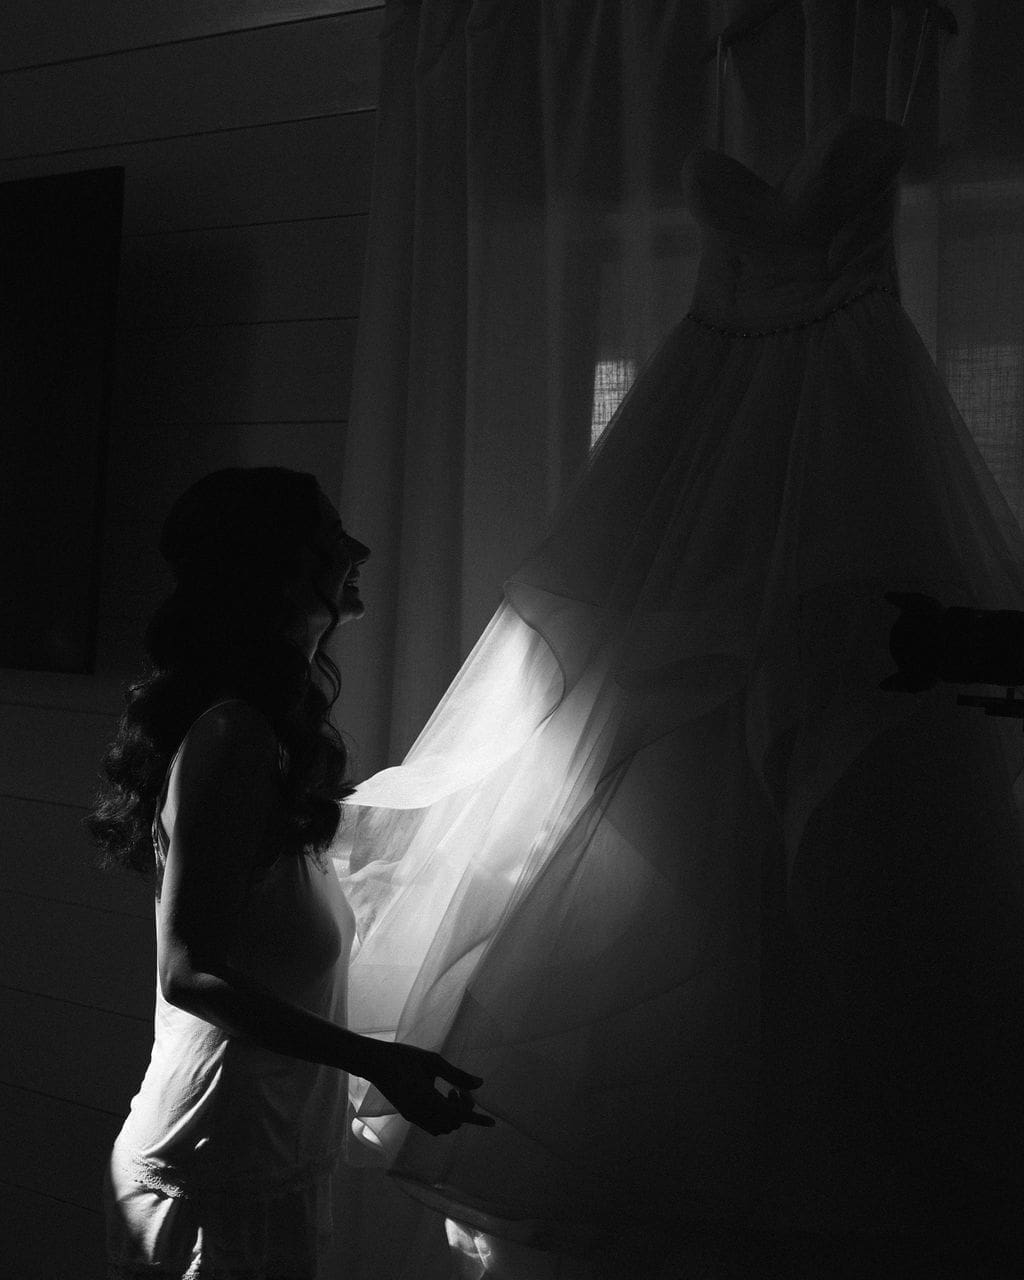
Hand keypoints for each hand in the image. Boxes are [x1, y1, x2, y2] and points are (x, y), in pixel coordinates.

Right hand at [365, 1040, 495, 1135]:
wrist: (375, 1063)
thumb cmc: (403, 1057)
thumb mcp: (433, 1061)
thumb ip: (457, 1074)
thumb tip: (479, 1084)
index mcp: (428, 1100)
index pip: (459, 1115)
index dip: (477, 1119)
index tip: (493, 1121)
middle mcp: (421, 1114)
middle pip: (452, 1124)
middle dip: (463, 1110)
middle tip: (459, 1089)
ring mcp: (413, 1117)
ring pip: (442, 1128)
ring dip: (452, 1115)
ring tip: (450, 1091)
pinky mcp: (408, 1115)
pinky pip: (431, 1126)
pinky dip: (442, 1116)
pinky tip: (439, 1096)